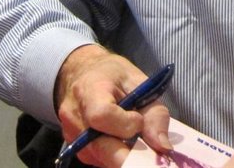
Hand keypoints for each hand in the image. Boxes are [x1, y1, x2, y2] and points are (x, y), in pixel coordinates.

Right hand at [55, 45, 172, 167]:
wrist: (81, 73)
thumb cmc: (112, 75)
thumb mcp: (139, 83)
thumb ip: (154, 113)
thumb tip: (163, 147)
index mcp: (90, 90)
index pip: (101, 115)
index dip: (125, 124)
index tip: (139, 121)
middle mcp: (75, 115)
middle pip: (100, 147)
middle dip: (129, 155)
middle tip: (149, 155)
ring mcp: (70, 134)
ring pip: (100, 157)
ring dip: (122, 155)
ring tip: (135, 141)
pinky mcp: (74, 148)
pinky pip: (97, 159)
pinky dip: (113, 156)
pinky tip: (122, 143)